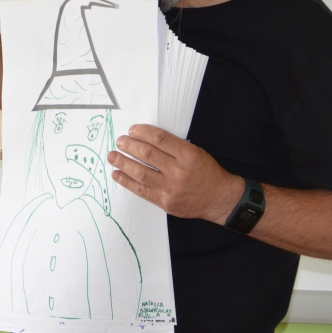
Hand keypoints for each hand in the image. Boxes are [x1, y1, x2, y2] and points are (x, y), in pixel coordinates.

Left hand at [106, 124, 243, 223]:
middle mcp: (178, 171)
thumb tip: (146, 138)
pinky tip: (117, 174)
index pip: (159, 139)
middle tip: (120, 141)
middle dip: (129, 146)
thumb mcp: (196, 152)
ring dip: (123, 163)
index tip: (132, 130)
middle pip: (147, 154)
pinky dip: (126, 181)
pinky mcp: (165, 202)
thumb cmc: (207, 173)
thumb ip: (174, 146)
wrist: (219, 198)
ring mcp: (171, 188)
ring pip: (140, 172)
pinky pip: (141, 190)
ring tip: (112, 156)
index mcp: (188, 155)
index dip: (142, 132)